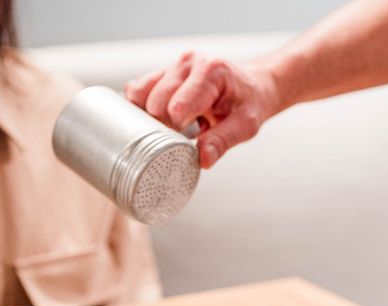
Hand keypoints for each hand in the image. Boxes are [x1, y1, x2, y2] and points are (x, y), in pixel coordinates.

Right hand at [124, 52, 280, 168]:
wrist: (251, 85)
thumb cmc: (248, 103)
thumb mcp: (246, 125)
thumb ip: (223, 141)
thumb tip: (202, 160)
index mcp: (210, 71)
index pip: (177, 105)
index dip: (177, 128)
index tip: (187, 138)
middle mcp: (188, 63)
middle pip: (154, 101)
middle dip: (161, 124)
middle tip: (180, 134)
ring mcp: (171, 67)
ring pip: (139, 93)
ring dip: (147, 116)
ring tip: (168, 126)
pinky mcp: (159, 74)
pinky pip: (136, 91)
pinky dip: (139, 108)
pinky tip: (156, 119)